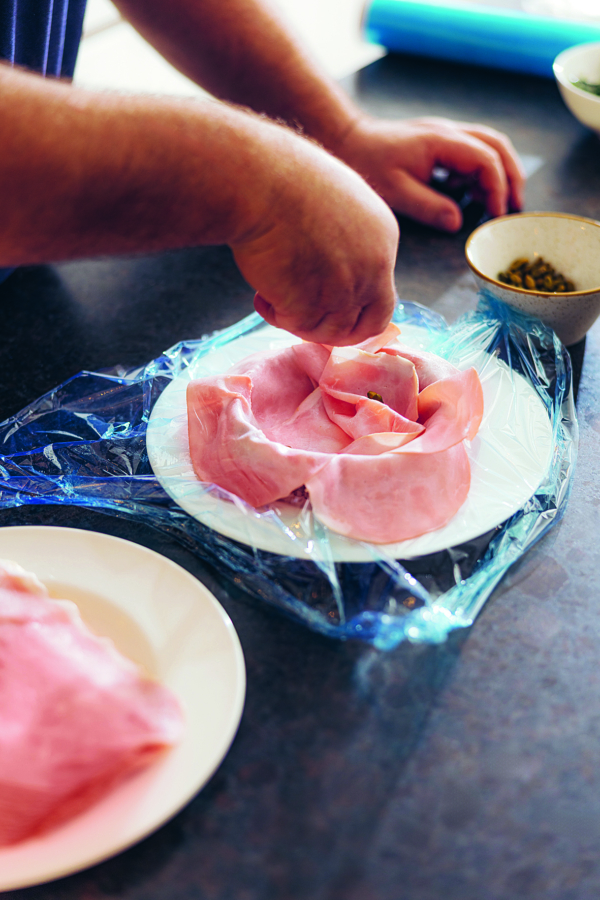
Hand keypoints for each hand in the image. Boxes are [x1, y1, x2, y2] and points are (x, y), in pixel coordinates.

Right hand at [230, 125, 398, 345]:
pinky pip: (296, 326)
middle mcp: (373, 268)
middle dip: (338, 330)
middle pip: (368, 323)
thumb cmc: (285, 178)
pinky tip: (260, 295)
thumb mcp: (338, 200)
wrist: (260, 181)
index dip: (352, 304)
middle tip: (307, 319)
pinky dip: (276, 315)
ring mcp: (344, 290)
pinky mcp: (311, 305)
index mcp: (383, 239)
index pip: (381, 292)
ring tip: (273, 296)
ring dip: (302, 321)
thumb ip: (348, 237)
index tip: (325, 300)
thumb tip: (332, 262)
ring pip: (331, 332)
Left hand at [335, 115, 525, 232]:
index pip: (485, 160)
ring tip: (499, 204)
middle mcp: (448, 131)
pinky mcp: (438, 142)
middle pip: (497, 145)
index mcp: (441, 141)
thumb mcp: (396, 192)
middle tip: (515, 207)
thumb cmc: (367, 163)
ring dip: (499, 172)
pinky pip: (471, 152)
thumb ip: (429, 208)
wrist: (347, 138)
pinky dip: (478, 173)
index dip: (497, 189)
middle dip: (511, 176)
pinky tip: (468, 196)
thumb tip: (458, 223)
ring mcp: (445, 134)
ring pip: (488, 145)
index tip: (496, 215)